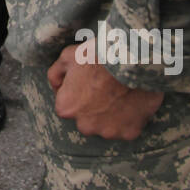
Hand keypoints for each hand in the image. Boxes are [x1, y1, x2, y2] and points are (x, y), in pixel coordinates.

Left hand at [47, 45, 163, 140]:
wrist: (133, 60)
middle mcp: (84, 125)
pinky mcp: (129, 133)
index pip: (67, 104)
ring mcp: (108, 132)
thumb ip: (56, 74)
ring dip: (112, 114)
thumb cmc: (99, 56)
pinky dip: (130, 118)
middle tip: (106, 87)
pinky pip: (128, 127)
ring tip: (121, 93)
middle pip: (87, 118)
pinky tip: (133, 100)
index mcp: (66, 108)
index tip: (89, 81)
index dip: (79, 91)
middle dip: (94, 106)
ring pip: (107, 125)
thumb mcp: (68, 56)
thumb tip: (56, 86)